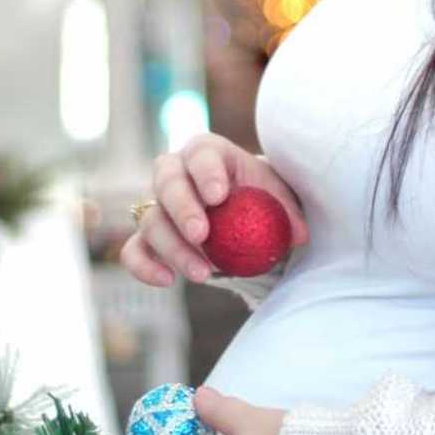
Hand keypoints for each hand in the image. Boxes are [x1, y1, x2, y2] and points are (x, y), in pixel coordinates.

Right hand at [120, 134, 308, 286]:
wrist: (245, 217)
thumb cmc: (262, 198)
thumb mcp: (280, 198)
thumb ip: (288, 212)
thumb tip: (299, 234)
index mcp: (207, 153)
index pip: (200, 154)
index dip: (205, 172)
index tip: (219, 196)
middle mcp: (175, 173)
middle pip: (166, 182)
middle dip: (182, 208)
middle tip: (202, 235)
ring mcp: (158, 205)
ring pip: (151, 220)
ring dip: (174, 248)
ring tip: (203, 274)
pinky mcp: (150, 237)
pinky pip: (134, 250)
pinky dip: (144, 266)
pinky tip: (167, 281)